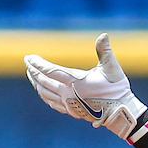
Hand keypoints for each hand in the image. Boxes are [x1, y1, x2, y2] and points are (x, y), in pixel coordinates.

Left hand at [24, 33, 146, 138]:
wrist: (121, 113)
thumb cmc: (117, 89)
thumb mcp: (112, 67)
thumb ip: (104, 50)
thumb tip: (103, 35)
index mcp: (76, 81)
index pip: (50, 71)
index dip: (37, 64)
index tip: (28, 57)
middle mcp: (69, 94)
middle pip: (44, 81)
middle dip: (33, 71)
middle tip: (26, 62)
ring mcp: (69, 104)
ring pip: (45, 93)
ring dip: (36, 83)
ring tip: (30, 74)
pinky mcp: (72, 111)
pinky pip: (52, 103)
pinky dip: (43, 95)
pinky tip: (41, 91)